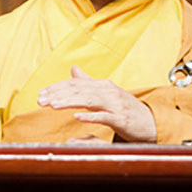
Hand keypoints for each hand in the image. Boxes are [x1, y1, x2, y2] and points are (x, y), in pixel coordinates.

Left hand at [38, 66, 156, 141]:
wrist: (151, 122)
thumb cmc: (126, 109)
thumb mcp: (106, 93)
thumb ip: (88, 82)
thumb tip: (73, 69)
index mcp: (102, 85)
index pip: (75, 84)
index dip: (57, 88)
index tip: (40, 94)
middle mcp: (108, 92)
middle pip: (79, 90)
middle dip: (58, 94)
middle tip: (40, 100)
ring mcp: (115, 105)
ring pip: (89, 100)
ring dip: (70, 102)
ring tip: (53, 105)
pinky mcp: (121, 119)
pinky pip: (104, 116)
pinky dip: (91, 116)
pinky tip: (77, 116)